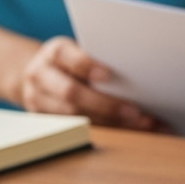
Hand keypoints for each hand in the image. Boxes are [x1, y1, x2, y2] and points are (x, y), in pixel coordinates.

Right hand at [17, 36, 156, 128]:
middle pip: (71, 94)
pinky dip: (110, 132)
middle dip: (106, 105)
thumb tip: (142, 72)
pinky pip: (79, 131)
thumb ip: (100, 58)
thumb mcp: (80, 51)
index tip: (107, 75)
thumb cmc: (74, 61)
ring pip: (75, 117)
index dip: (86, 66)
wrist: (40, 75)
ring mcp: (39, 101)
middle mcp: (41, 76)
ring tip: (145, 126)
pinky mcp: (48, 122)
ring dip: (113, 124)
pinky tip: (135, 133)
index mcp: (54, 53)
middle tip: (136, 112)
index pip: (66, 57)